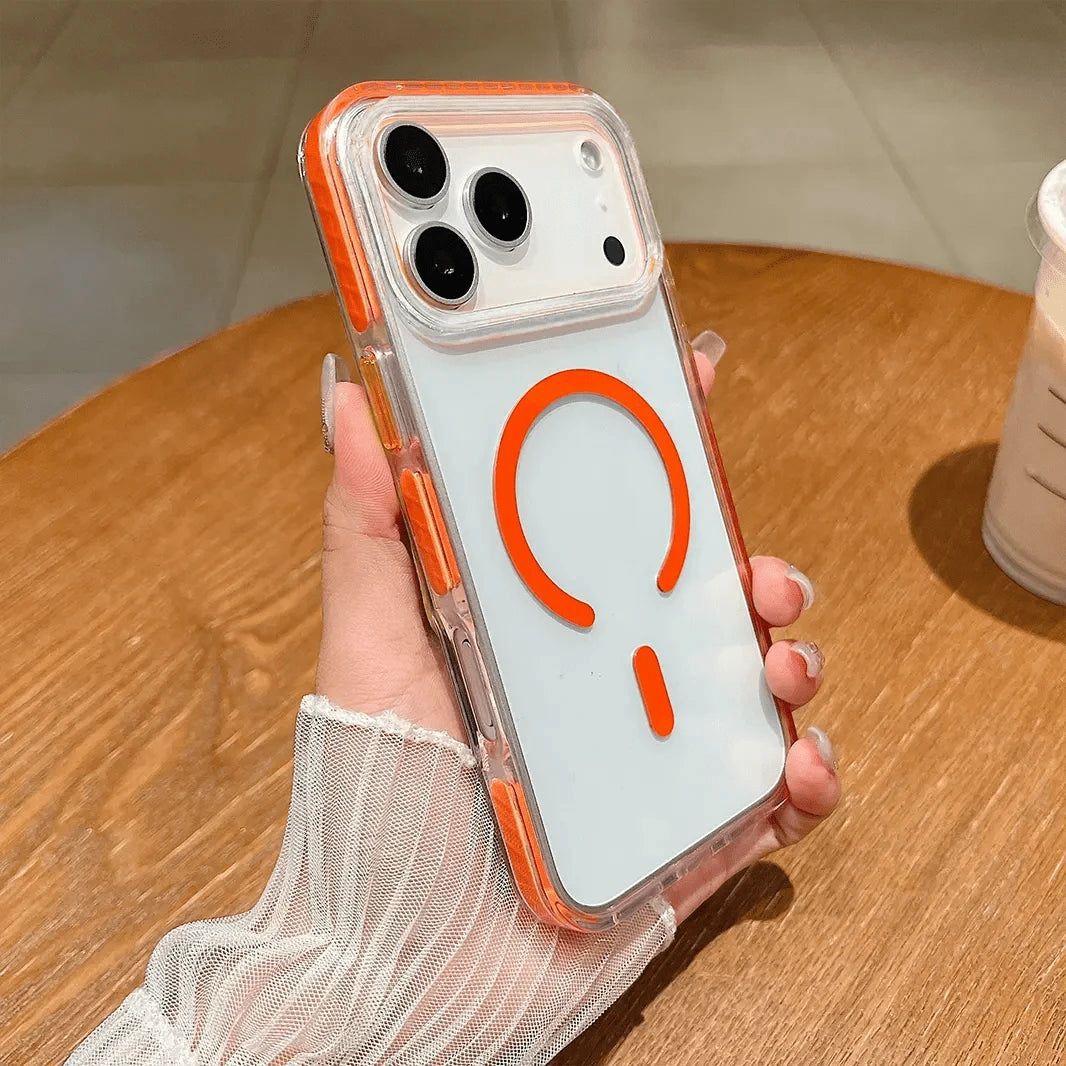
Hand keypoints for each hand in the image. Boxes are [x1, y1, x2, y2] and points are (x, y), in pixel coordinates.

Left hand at [316, 339, 839, 924]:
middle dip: (753, 571)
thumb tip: (346, 409)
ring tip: (782, 672)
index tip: (693, 384)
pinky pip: (768, 799)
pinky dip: (805, 777)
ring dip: (792, 665)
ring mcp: (647, 756)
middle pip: (703, 602)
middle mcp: (601, 681)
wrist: (397, 962)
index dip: (660, 457)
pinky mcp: (681, 835)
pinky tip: (797, 768)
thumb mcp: (367, 647)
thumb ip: (366, 531)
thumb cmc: (374, 798)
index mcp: (543, 625)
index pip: (612, 526)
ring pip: (750, 689)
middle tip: (762, 575)